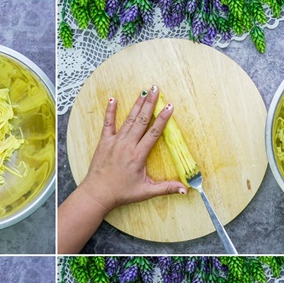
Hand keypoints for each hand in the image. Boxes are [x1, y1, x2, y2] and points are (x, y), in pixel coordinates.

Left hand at [79, 86, 187, 211]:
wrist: (98, 193)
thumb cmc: (122, 193)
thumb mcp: (146, 191)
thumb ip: (166, 188)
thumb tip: (185, 190)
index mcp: (139, 155)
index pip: (154, 132)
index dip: (163, 118)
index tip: (170, 106)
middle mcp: (127, 145)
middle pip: (142, 120)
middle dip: (150, 103)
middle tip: (156, 89)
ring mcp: (115, 142)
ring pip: (129, 119)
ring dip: (137, 105)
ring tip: (144, 91)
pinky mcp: (104, 142)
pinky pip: (108, 124)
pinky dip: (110, 111)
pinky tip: (113, 99)